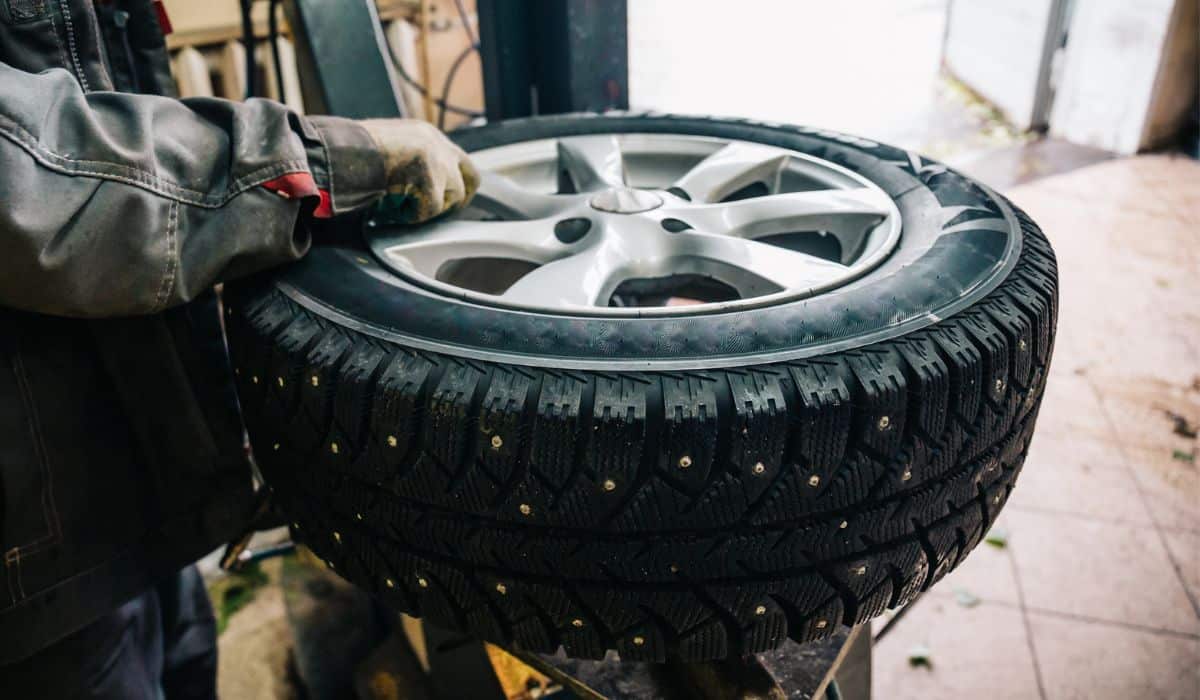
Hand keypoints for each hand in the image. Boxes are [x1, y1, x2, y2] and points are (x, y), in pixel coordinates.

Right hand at [359, 119, 479, 223]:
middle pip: (471, 177)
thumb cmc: (353, 153)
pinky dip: (410, 216)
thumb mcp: (388, 148)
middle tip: (436, 211)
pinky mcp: (430, 181)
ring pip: (452, 198)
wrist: (343, 151)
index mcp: (425, 134)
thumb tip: (411, 186)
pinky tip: (390, 210)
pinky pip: (429, 211)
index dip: (456, 181)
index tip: (448, 196)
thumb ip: (408, 163)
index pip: (457, 158)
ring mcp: (438, 162)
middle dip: (457, 199)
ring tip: (399, 208)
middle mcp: (438, 144)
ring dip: (426, 209)